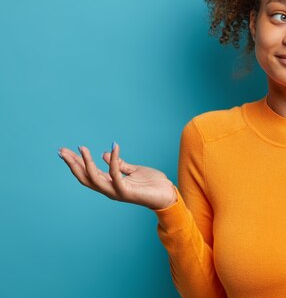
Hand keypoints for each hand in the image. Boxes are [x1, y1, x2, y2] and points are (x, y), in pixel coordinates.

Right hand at [58, 142, 177, 209]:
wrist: (167, 194)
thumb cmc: (152, 184)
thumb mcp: (134, 170)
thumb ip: (120, 164)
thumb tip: (105, 154)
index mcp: (110, 184)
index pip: (87, 173)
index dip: (76, 163)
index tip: (65, 151)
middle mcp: (109, 189)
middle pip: (85, 177)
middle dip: (73, 164)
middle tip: (62, 151)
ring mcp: (117, 192)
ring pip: (95, 179)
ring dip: (87, 163)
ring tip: (82, 148)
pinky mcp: (127, 192)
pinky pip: (116, 175)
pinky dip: (113, 162)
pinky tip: (114, 148)